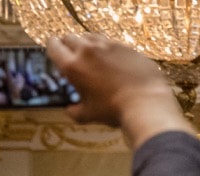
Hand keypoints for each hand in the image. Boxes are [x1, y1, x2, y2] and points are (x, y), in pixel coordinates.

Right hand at [46, 34, 188, 146]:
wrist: (146, 103)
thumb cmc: (115, 111)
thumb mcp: (89, 115)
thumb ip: (75, 111)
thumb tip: (70, 110)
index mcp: (73, 65)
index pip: (53, 46)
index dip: (53, 48)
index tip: (57, 53)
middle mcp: (87, 50)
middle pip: (70, 37)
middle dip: (69, 45)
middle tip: (74, 55)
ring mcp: (108, 46)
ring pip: (90, 36)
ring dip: (88, 43)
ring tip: (93, 56)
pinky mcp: (126, 46)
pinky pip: (111, 42)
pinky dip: (108, 48)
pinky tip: (114, 60)